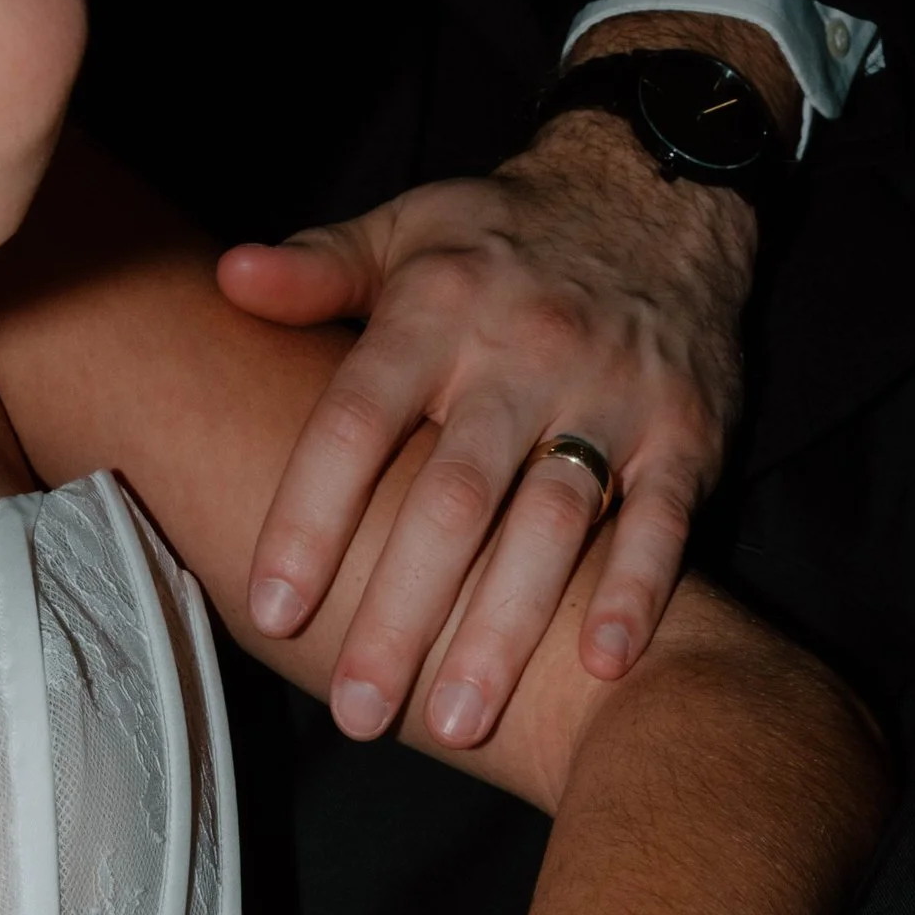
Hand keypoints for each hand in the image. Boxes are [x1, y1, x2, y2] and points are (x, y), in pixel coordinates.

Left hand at [218, 117, 749, 748]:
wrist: (657, 192)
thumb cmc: (508, 240)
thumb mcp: (410, 231)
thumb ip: (321, 270)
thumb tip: (229, 280)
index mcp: (438, 309)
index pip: (357, 421)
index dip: (312, 517)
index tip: (274, 609)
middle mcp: (523, 352)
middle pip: (452, 498)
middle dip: (401, 612)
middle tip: (357, 712)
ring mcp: (610, 396)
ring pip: (552, 524)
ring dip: (504, 630)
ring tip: (457, 722)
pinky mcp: (686, 432)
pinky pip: (661, 521)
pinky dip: (636, 592)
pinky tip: (602, 665)